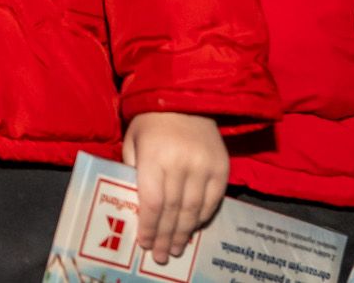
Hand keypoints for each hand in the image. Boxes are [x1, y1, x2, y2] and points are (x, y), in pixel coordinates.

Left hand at [123, 111, 228, 264]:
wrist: (186, 97)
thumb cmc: (151, 121)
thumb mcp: (132, 140)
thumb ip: (132, 170)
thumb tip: (135, 205)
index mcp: (154, 157)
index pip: (152, 203)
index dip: (149, 227)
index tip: (145, 244)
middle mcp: (181, 164)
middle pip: (172, 211)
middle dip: (165, 236)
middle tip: (161, 255)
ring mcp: (203, 166)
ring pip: (193, 210)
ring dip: (184, 233)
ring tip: (176, 248)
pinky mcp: (221, 167)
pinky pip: (212, 201)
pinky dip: (202, 218)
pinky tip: (192, 228)